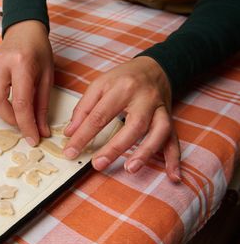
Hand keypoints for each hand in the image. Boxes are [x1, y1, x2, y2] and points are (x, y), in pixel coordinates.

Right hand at [0, 20, 53, 145]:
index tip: (33, 139)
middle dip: (11, 120)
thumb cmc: (39, 52)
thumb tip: (41, 131)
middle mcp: (1, 63)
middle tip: (24, 125)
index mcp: (22, 63)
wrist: (25, 31)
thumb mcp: (47, 77)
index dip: (26, 125)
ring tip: (11, 109)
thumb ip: (42, 106)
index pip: (21, 102)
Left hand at [63, 56, 181, 182]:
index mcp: (123, 88)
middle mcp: (145, 99)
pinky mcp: (169, 119)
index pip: (100, 115)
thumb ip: (83, 109)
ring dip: (146, 152)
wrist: (153, 68)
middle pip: (133, 125)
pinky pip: (174, 140)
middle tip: (98, 164)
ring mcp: (160, 110)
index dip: (83, 135)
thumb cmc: (123, 78)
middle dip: (115, 147)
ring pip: (159, 132)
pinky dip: (174, 159)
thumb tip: (70, 133)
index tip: (71, 151)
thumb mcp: (99, 85)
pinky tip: (173, 175)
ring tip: (131, 169)